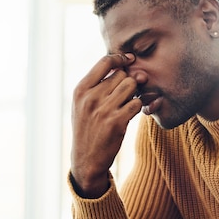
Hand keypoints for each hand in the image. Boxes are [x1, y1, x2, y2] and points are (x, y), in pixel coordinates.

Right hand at [70, 53, 140, 197]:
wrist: (86, 159)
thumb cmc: (88, 127)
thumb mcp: (83, 104)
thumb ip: (99, 84)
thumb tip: (127, 64)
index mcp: (81, 90)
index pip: (104, 62)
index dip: (119, 59)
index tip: (128, 61)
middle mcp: (91, 98)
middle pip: (122, 74)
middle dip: (128, 82)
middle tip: (126, 94)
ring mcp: (103, 110)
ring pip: (131, 86)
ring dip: (134, 93)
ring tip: (128, 103)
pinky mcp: (116, 123)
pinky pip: (136, 104)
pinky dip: (138, 107)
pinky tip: (131, 113)